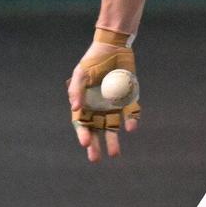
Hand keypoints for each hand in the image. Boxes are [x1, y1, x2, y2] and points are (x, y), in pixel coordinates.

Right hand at [67, 31, 139, 162]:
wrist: (113, 47)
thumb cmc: (93, 61)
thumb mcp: (81, 73)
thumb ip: (76, 89)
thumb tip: (74, 106)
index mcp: (85, 104)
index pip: (82, 124)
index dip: (83, 134)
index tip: (85, 143)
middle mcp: (99, 108)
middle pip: (96, 130)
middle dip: (96, 145)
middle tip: (95, 159)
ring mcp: (114, 105)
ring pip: (113, 127)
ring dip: (113, 140)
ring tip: (115, 154)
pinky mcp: (129, 100)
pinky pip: (130, 113)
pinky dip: (131, 121)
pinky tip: (131, 128)